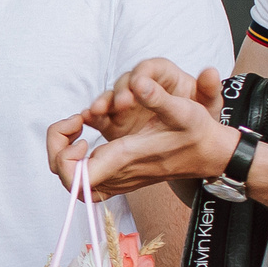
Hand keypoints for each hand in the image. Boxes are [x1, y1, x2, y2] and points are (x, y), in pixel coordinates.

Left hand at [58, 73, 238, 200]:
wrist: (211, 155)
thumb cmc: (196, 133)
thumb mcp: (182, 110)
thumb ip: (158, 98)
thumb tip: (138, 83)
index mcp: (125, 159)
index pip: (77, 177)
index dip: (64, 156)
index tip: (79, 130)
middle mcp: (117, 174)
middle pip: (66, 180)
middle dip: (56, 149)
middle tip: (73, 125)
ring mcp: (117, 180)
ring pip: (72, 182)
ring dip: (64, 154)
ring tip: (77, 129)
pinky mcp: (119, 179)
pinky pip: (85, 181)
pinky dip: (75, 163)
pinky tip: (85, 141)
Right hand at [91, 60, 217, 136]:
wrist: (193, 144)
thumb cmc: (202, 119)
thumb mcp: (209, 106)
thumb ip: (209, 89)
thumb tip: (211, 72)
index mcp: (164, 77)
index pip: (149, 68)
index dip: (142, 74)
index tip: (138, 84)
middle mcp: (142, 88)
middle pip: (125, 82)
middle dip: (120, 91)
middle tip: (121, 104)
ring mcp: (127, 105)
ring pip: (110, 98)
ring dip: (102, 103)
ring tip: (97, 112)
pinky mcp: (115, 121)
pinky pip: (100, 117)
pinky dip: (92, 118)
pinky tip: (85, 121)